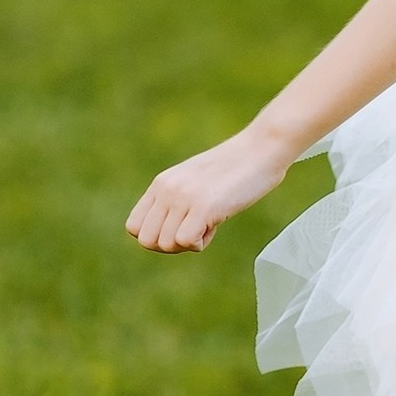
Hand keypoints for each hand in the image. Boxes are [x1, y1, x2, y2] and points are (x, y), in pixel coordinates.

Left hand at [126, 130, 290, 253]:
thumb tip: (168, 235)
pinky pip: (186, 241)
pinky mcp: (203, 205)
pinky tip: (217, 223)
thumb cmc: (235, 169)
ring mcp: (183, 197)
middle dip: (171, 245)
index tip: (181, 228)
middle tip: (196, 230)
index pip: (134, 227)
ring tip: (209, 222)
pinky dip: (202, 242)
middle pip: (148, 241)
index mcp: (161, 183)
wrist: (262, 149)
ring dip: (189, 243)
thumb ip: (176, 200)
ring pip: (166, 244)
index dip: (157, 237)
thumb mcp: (194, 181)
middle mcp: (166, 189)